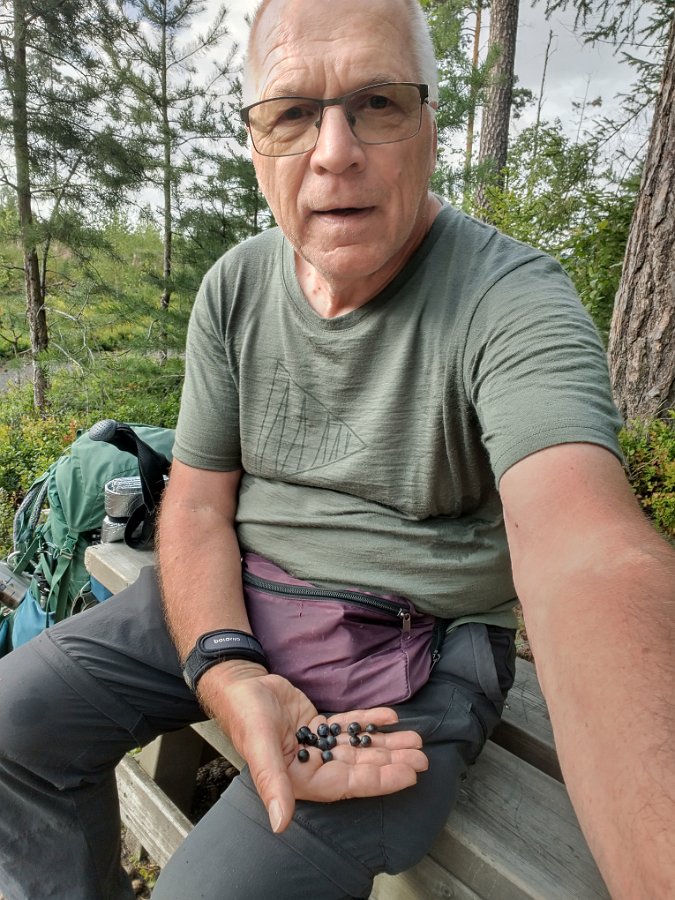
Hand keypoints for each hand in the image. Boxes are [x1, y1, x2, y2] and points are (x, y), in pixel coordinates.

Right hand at [197, 663, 427, 833]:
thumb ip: (271, 784)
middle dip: (391, 762)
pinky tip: (389, 717)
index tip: (408, 774)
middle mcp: (312, 766)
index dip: (379, 780)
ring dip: (386, 744)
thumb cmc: (246, 715)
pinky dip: (369, 722)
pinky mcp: (318, 725)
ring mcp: (316, 745)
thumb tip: (279, 824)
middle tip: (422, 756)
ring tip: (415, 739)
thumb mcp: (260, 747)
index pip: (347, 784)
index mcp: (299, 779)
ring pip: (358, 748)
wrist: (239, 685)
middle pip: (359, 767)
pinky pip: (349, 726)